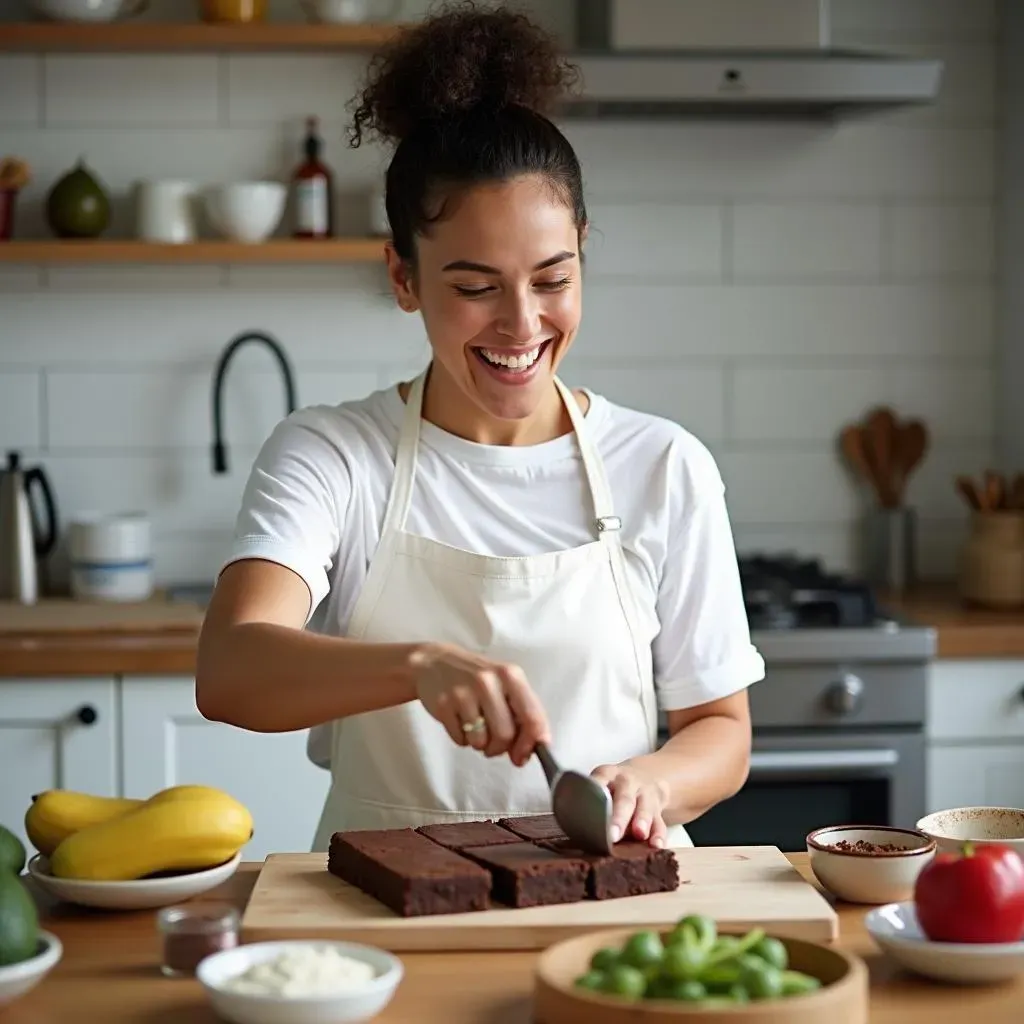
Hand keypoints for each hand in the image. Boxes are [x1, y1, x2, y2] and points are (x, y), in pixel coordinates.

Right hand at [410, 642, 550, 765]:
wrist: (434, 662)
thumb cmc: (476, 678)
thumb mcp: (504, 685)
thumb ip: (522, 713)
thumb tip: (528, 752)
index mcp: (511, 676)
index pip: (532, 717)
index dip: (530, 744)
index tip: (523, 755)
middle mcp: (488, 681)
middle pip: (505, 735)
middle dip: (500, 748)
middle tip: (493, 743)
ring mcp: (464, 693)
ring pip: (481, 742)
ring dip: (480, 744)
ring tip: (475, 728)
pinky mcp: (443, 705)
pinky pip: (460, 740)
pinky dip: (462, 739)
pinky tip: (459, 722)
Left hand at [590, 761, 669, 847]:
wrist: (644, 776)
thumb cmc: (612, 787)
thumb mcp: (600, 782)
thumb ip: (588, 800)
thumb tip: (573, 825)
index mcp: (607, 775)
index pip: (600, 781)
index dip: (596, 793)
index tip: (591, 808)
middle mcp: (628, 782)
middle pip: (624, 799)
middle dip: (619, 817)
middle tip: (613, 833)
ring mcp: (645, 794)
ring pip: (645, 808)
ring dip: (642, 822)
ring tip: (639, 834)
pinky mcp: (657, 810)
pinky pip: (659, 822)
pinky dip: (658, 834)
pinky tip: (656, 844)